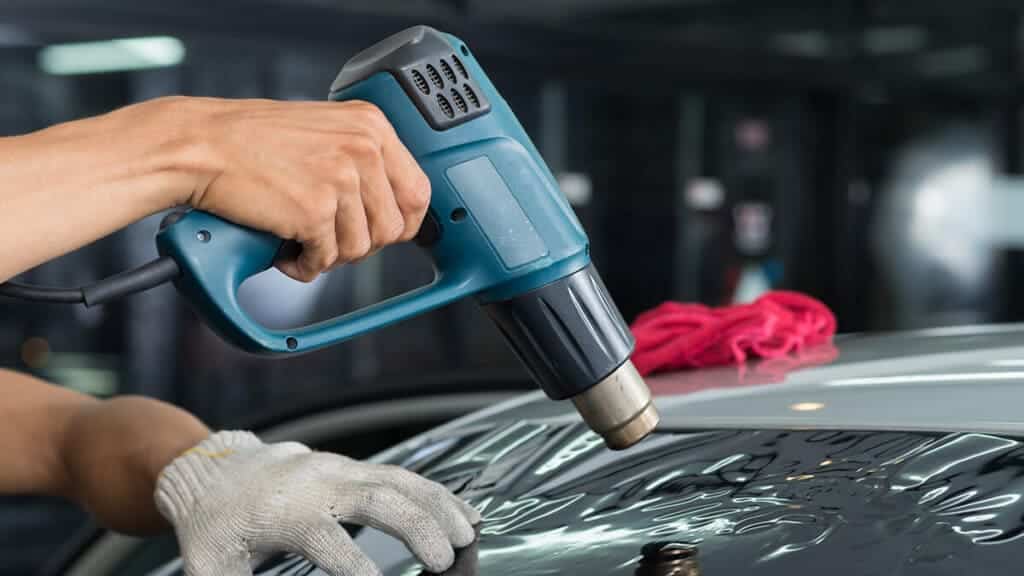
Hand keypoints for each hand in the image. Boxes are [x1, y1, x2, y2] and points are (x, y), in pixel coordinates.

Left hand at [155, 431, 478, 575]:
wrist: (214, 470)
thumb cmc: (214, 526)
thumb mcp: (211, 568)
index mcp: (284, 511)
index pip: (328, 542)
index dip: (356, 569)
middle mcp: (318, 483)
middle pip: (377, 498)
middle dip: (415, 528)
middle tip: (444, 562)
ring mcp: (341, 470)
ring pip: (400, 480)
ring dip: (438, 506)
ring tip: (467, 536)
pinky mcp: (354, 467)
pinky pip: (404, 476)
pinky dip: (438, 493)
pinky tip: (464, 513)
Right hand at [159, 97, 430, 281]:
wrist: (199, 144)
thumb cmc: (251, 140)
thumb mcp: (324, 131)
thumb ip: (360, 160)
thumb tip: (390, 210)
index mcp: (372, 126)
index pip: (418, 192)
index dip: (402, 223)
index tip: (380, 232)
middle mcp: (363, 149)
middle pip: (392, 228)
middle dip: (361, 243)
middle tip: (327, 237)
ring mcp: (340, 179)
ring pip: (359, 249)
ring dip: (328, 255)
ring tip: (298, 238)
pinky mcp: (315, 210)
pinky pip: (325, 260)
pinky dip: (302, 265)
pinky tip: (283, 248)